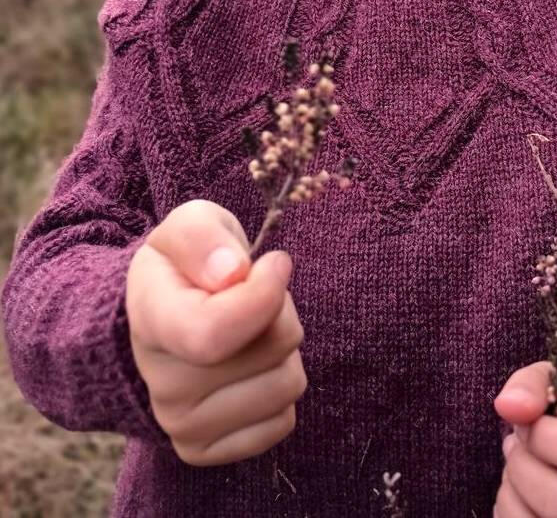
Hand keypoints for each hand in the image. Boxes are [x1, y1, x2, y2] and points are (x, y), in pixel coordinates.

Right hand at [126, 199, 307, 465]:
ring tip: (252, 330)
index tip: (275, 264)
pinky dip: (278, 384)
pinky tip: (250, 366)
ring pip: (287, 385)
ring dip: (284, 349)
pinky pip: (283, 421)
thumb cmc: (187, 265)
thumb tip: (232, 273)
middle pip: (272, 350)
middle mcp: (160, 383)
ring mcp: (180, 423)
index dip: (264, 296)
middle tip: (253, 296)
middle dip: (280, 310)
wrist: (162, 315)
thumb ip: (203, 237)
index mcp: (151, 320)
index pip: (213, 333)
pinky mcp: (204, 450)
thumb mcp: (190, 225)